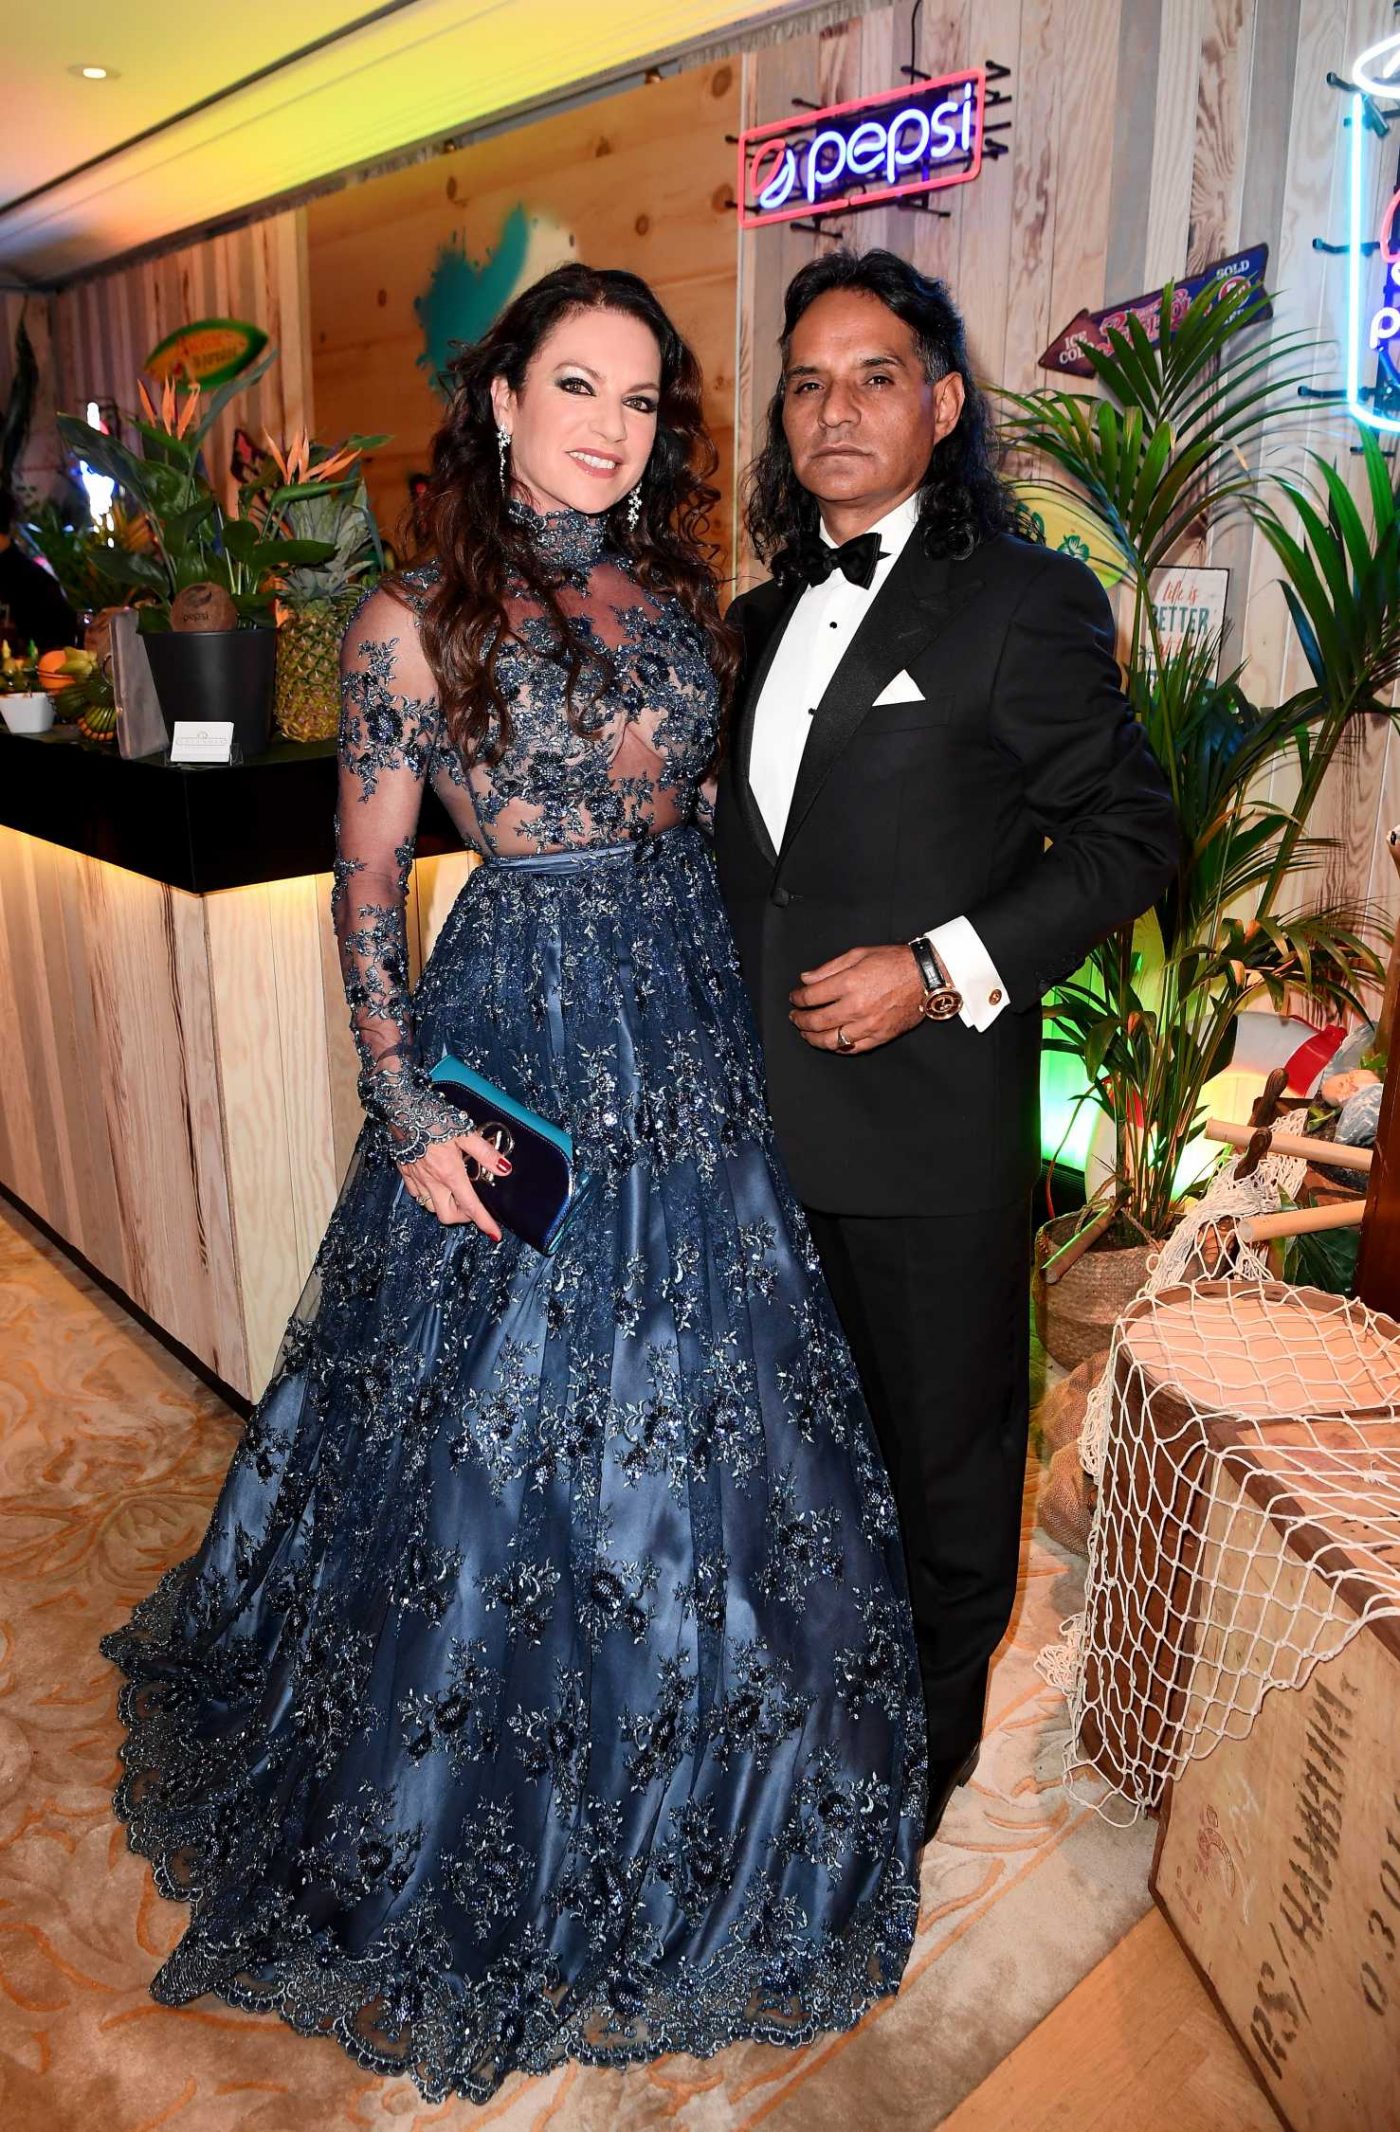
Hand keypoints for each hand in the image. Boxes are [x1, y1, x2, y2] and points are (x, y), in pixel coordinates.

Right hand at [397, 1130, 510, 1238]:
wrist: (403, 1109)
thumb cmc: (434, 1119)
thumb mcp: (465, 1132)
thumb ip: (485, 1153)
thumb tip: (504, 1169)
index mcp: (450, 1174)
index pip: (471, 1206)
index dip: (484, 1223)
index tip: (494, 1234)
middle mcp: (433, 1182)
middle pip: (447, 1216)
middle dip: (462, 1217)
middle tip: (471, 1207)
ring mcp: (417, 1179)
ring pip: (431, 1208)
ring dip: (445, 1207)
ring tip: (454, 1195)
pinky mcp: (405, 1173)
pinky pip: (417, 1195)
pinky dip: (428, 1197)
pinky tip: (435, 1185)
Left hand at [789, 944, 926, 1053]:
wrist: (926, 976)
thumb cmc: (894, 962)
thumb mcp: (859, 954)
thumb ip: (829, 968)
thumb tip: (806, 979)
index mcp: (849, 983)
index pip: (811, 997)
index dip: (797, 998)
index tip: (795, 998)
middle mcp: (857, 1007)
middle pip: (817, 1021)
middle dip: (800, 1020)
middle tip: (795, 1018)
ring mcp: (868, 1025)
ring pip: (831, 1040)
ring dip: (813, 1038)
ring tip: (806, 1033)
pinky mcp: (880, 1036)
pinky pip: (852, 1049)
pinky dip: (837, 1047)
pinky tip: (830, 1042)